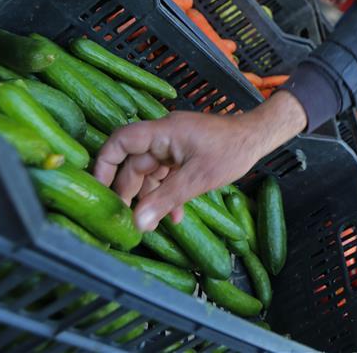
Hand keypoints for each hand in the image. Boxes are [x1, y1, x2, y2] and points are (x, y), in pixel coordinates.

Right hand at [94, 91, 306, 231]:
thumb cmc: (231, 151)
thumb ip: (166, 199)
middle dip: (128, 191)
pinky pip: (167, 173)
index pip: (120, 142)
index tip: (98, 190)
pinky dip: (167, 193)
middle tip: (123, 219)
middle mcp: (163, 135)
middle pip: (133, 162)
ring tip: (149, 225)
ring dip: (150, 197)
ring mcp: (174, 144)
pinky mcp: (184, 153)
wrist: (257, 138)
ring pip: (150, 172)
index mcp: (162, 132)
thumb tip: (138, 223)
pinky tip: (174, 216)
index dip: (104, 165)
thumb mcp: (197, 178)